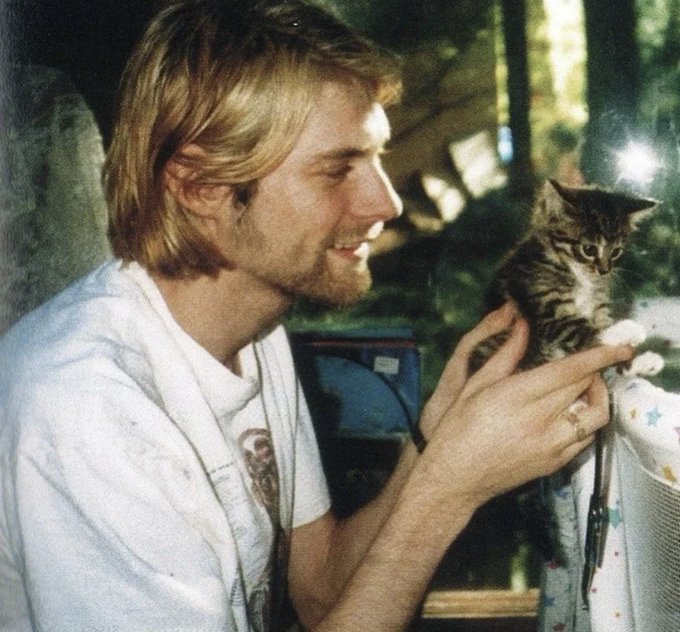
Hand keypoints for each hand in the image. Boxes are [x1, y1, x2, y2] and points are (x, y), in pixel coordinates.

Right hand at [420, 316, 632, 510]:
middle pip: (586, 387)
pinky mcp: (554, 463)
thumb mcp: (475, 385)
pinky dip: (586, 420)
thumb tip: (523, 325)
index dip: (599, 355)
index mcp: (518, 396)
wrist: (455, 477)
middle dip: (593, 370)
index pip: (571, 370)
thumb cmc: (457, 428)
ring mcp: (551, 445)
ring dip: (597, 396)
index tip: (618, 347)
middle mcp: (540, 421)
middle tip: (586, 362)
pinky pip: (586, 438)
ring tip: (585, 387)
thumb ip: (505, 355)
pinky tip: (570, 413)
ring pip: (596, 415)